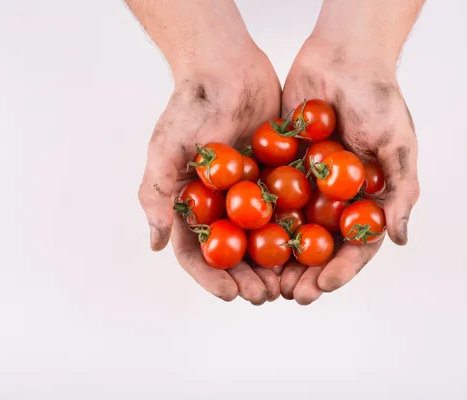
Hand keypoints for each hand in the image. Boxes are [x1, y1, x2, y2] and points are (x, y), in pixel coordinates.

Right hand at [138, 44, 281, 303]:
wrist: (227, 67)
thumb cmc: (191, 106)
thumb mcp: (167, 149)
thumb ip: (158, 194)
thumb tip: (155, 243)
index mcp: (190, 204)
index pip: (197, 253)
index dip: (212, 277)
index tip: (231, 294)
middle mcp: (220, 205)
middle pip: (233, 253)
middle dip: (247, 278)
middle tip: (266, 295)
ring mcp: (249, 193)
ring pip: (262, 239)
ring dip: (274, 265)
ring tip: (290, 283)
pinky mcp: (275, 178)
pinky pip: (287, 211)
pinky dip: (296, 232)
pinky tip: (311, 248)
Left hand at [280, 36, 419, 304]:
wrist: (342, 56)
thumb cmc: (379, 97)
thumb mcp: (398, 144)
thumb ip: (400, 192)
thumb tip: (399, 238)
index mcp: (367, 198)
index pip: (356, 244)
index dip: (341, 269)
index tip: (321, 285)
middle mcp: (337, 196)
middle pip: (320, 245)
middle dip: (306, 272)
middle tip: (287, 293)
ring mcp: (308, 183)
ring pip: (292, 228)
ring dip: (279, 256)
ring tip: (264, 278)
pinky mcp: (281, 165)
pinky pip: (269, 196)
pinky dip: (258, 219)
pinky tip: (242, 239)